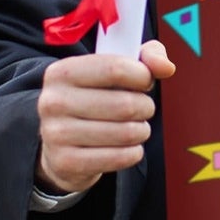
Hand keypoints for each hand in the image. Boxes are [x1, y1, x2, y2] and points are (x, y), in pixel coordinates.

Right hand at [35, 39, 175, 194]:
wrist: (59, 145)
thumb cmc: (95, 99)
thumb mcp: (113, 69)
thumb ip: (145, 57)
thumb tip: (166, 67)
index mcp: (62, 72)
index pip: (115, 68)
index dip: (142, 76)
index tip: (145, 82)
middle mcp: (53, 101)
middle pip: (125, 104)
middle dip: (145, 107)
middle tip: (142, 108)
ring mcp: (56, 134)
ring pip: (126, 133)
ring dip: (141, 131)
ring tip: (135, 128)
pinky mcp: (66, 162)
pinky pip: (120, 157)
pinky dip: (133, 152)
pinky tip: (127, 147)